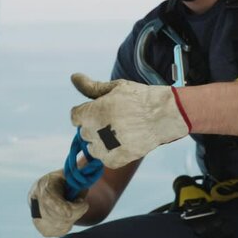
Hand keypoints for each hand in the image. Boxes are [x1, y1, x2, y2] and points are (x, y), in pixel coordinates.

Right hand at [28, 170, 88, 237]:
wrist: (46, 191)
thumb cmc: (61, 181)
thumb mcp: (68, 174)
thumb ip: (78, 174)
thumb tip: (89, 168)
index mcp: (42, 186)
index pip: (50, 200)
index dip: (62, 207)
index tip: (75, 209)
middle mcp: (36, 203)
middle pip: (59, 215)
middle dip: (77, 211)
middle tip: (82, 203)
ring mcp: (37, 218)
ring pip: (61, 225)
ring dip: (74, 217)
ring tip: (74, 207)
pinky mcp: (42, 229)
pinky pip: (60, 231)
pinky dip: (68, 224)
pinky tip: (67, 216)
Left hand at [70, 73, 190, 168]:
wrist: (163, 115)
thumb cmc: (139, 98)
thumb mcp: (115, 88)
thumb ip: (91, 86)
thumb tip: (74, 77)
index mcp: (91, 112)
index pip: (75, 117)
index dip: (87, 113)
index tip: (100, 112)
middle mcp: (94, 131)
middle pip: (84, 132)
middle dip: (95, 126)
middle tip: (115, 121)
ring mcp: (104, 148)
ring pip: (93, 148)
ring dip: (101, 142)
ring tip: (119, 133)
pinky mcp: (115, 160)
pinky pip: (105, 159)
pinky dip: (112, 153)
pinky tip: (124, 142)